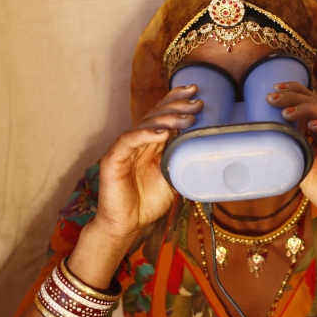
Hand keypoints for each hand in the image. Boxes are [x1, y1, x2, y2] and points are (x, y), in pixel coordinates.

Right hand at [93, 85, 202, 240]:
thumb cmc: (147, 203)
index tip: (196, 92)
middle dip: (177, 106)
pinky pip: (129, 141)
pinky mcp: (113, 159)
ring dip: (167, 119)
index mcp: (151, 144)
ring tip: (187, 118)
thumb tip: (203, 148)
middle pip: (156, 116)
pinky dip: (146, 134)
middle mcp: (137, 142)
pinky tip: (163, 132)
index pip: (163, 116)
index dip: (176, 100)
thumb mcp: (172, 179)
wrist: (127, 224)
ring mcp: (124, 149)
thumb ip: (181, 161)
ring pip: (145, 126)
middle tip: (196, 102)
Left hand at [267, 82, 316, 230]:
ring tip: (286, 112)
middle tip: (272, 97)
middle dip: (295, 96)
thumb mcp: (303, 168)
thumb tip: (272, 137)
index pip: (312, 104)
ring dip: (308, 108)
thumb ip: (294, 150)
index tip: (273, 90)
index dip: (295, 93)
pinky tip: (312, 124)